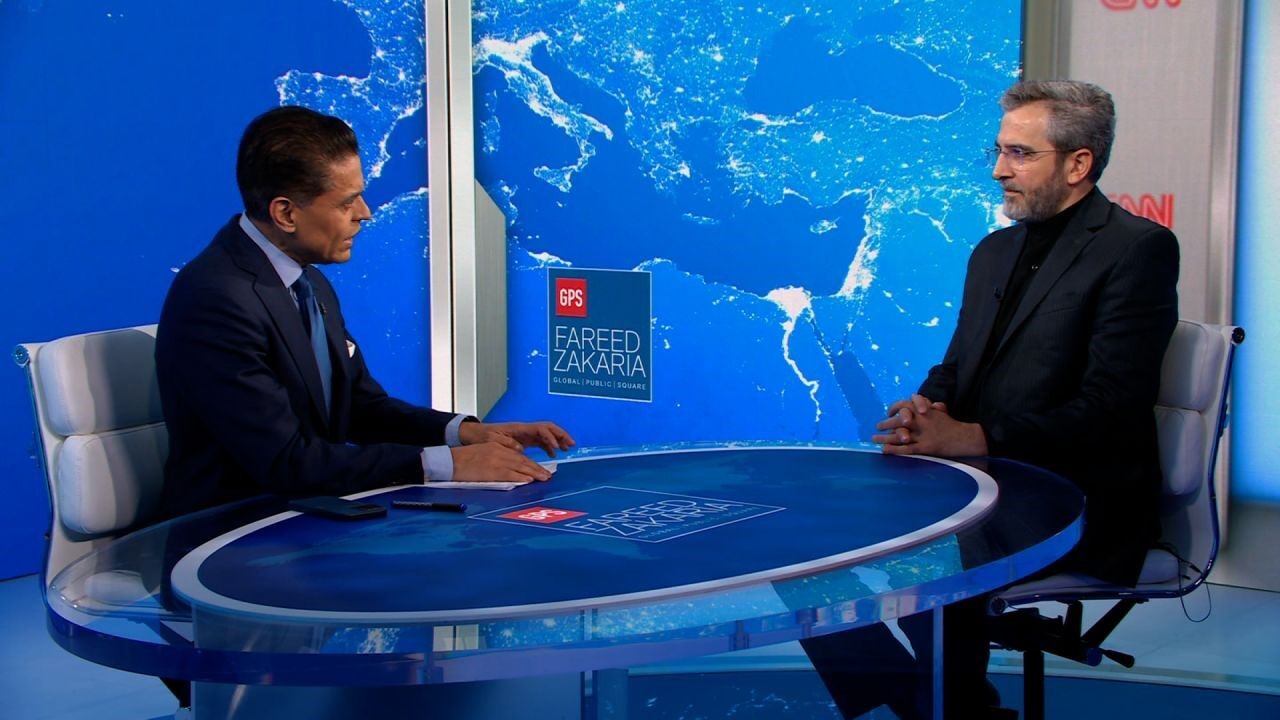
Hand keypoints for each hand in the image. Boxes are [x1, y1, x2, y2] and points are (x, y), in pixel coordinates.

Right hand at [450, 442, 553, 481]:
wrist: (450, 461)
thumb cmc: (463, 459)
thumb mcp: (483, 451)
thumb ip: (497, 456)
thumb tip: (509, 467)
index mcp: (497, 446)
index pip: (518, 455)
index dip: (530, 463)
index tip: (539, 469)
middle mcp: (499, 452)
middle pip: (522, 461)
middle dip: (536, 468)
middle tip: (547, 475)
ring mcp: (496, 461)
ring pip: (520, 467)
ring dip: (534, 473)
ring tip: (544, 479)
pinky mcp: (492, 471)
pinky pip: (510, 475)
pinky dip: (520, 477)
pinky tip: (529, 480)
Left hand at [459, 420, 575, 456]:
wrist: (476, 434)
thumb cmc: (483, 435)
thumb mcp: (493, 440)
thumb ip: (507, 444)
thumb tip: (520, 449)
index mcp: (519, 428)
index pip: (540, 429)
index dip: (550, 437)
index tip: (556, 448)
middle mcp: (525, 429)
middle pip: (548, 428)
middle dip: (561, 435)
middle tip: (571, 444)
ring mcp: (526, 434)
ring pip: (547, 434)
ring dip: (558, 440)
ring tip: (568, 448)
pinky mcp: (525, 440)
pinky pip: (541, 441)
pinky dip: (550, 446)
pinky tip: (553, 455)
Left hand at [872, 394, 983, 456]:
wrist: (965, 438)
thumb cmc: (952, 425)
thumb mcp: (942, 413)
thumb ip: (934, 408)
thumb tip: (932, 404)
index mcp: (925, 411)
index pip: (906, 405)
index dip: (895, 408)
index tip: (889, 412)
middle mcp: (923, 421)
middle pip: (899, 421)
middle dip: (886, 423)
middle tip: (878, 426)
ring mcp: (923, 434)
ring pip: (900, 435)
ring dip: (885, 437)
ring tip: (874, 439)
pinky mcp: (926, 447)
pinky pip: (907, 449)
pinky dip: (894, 449)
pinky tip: (884, 450)